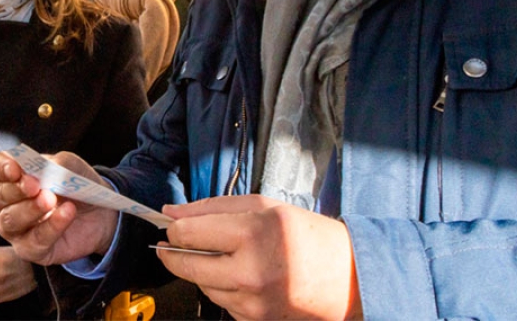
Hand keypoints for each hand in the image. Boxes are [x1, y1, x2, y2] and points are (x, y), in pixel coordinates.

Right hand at [0, 150, 118, 264]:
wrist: (99, 212)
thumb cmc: (75, 184)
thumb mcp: (69, 165)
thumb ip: (52, 165)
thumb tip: (39, 171)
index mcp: (11, 177)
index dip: (0, 167)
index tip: (14, 169)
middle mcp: (6, 203)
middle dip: (17, 190)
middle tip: (35, 185)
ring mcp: (15, 229)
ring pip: (10, 221)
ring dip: (30, 209)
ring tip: (51, 199)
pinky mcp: (31, 249)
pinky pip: (34, 241)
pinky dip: (51, 226)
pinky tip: (66, 213)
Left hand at [156, 196, 361, 319]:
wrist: (345, 276)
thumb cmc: (304, 234)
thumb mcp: (260, 206)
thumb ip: (210, 207)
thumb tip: (171, 212)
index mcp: (252, 234)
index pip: (188, 233)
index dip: (174, 228)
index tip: (171, 225)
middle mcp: (250, 272)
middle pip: (187, 265)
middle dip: (174, 252)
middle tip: (173, 243)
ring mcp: (252, 302)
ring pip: (202, 284)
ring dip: (201, 269)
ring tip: (223, 255)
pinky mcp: (254, 320)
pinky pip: (221, 301)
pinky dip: (222, 287)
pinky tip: (240, 274)